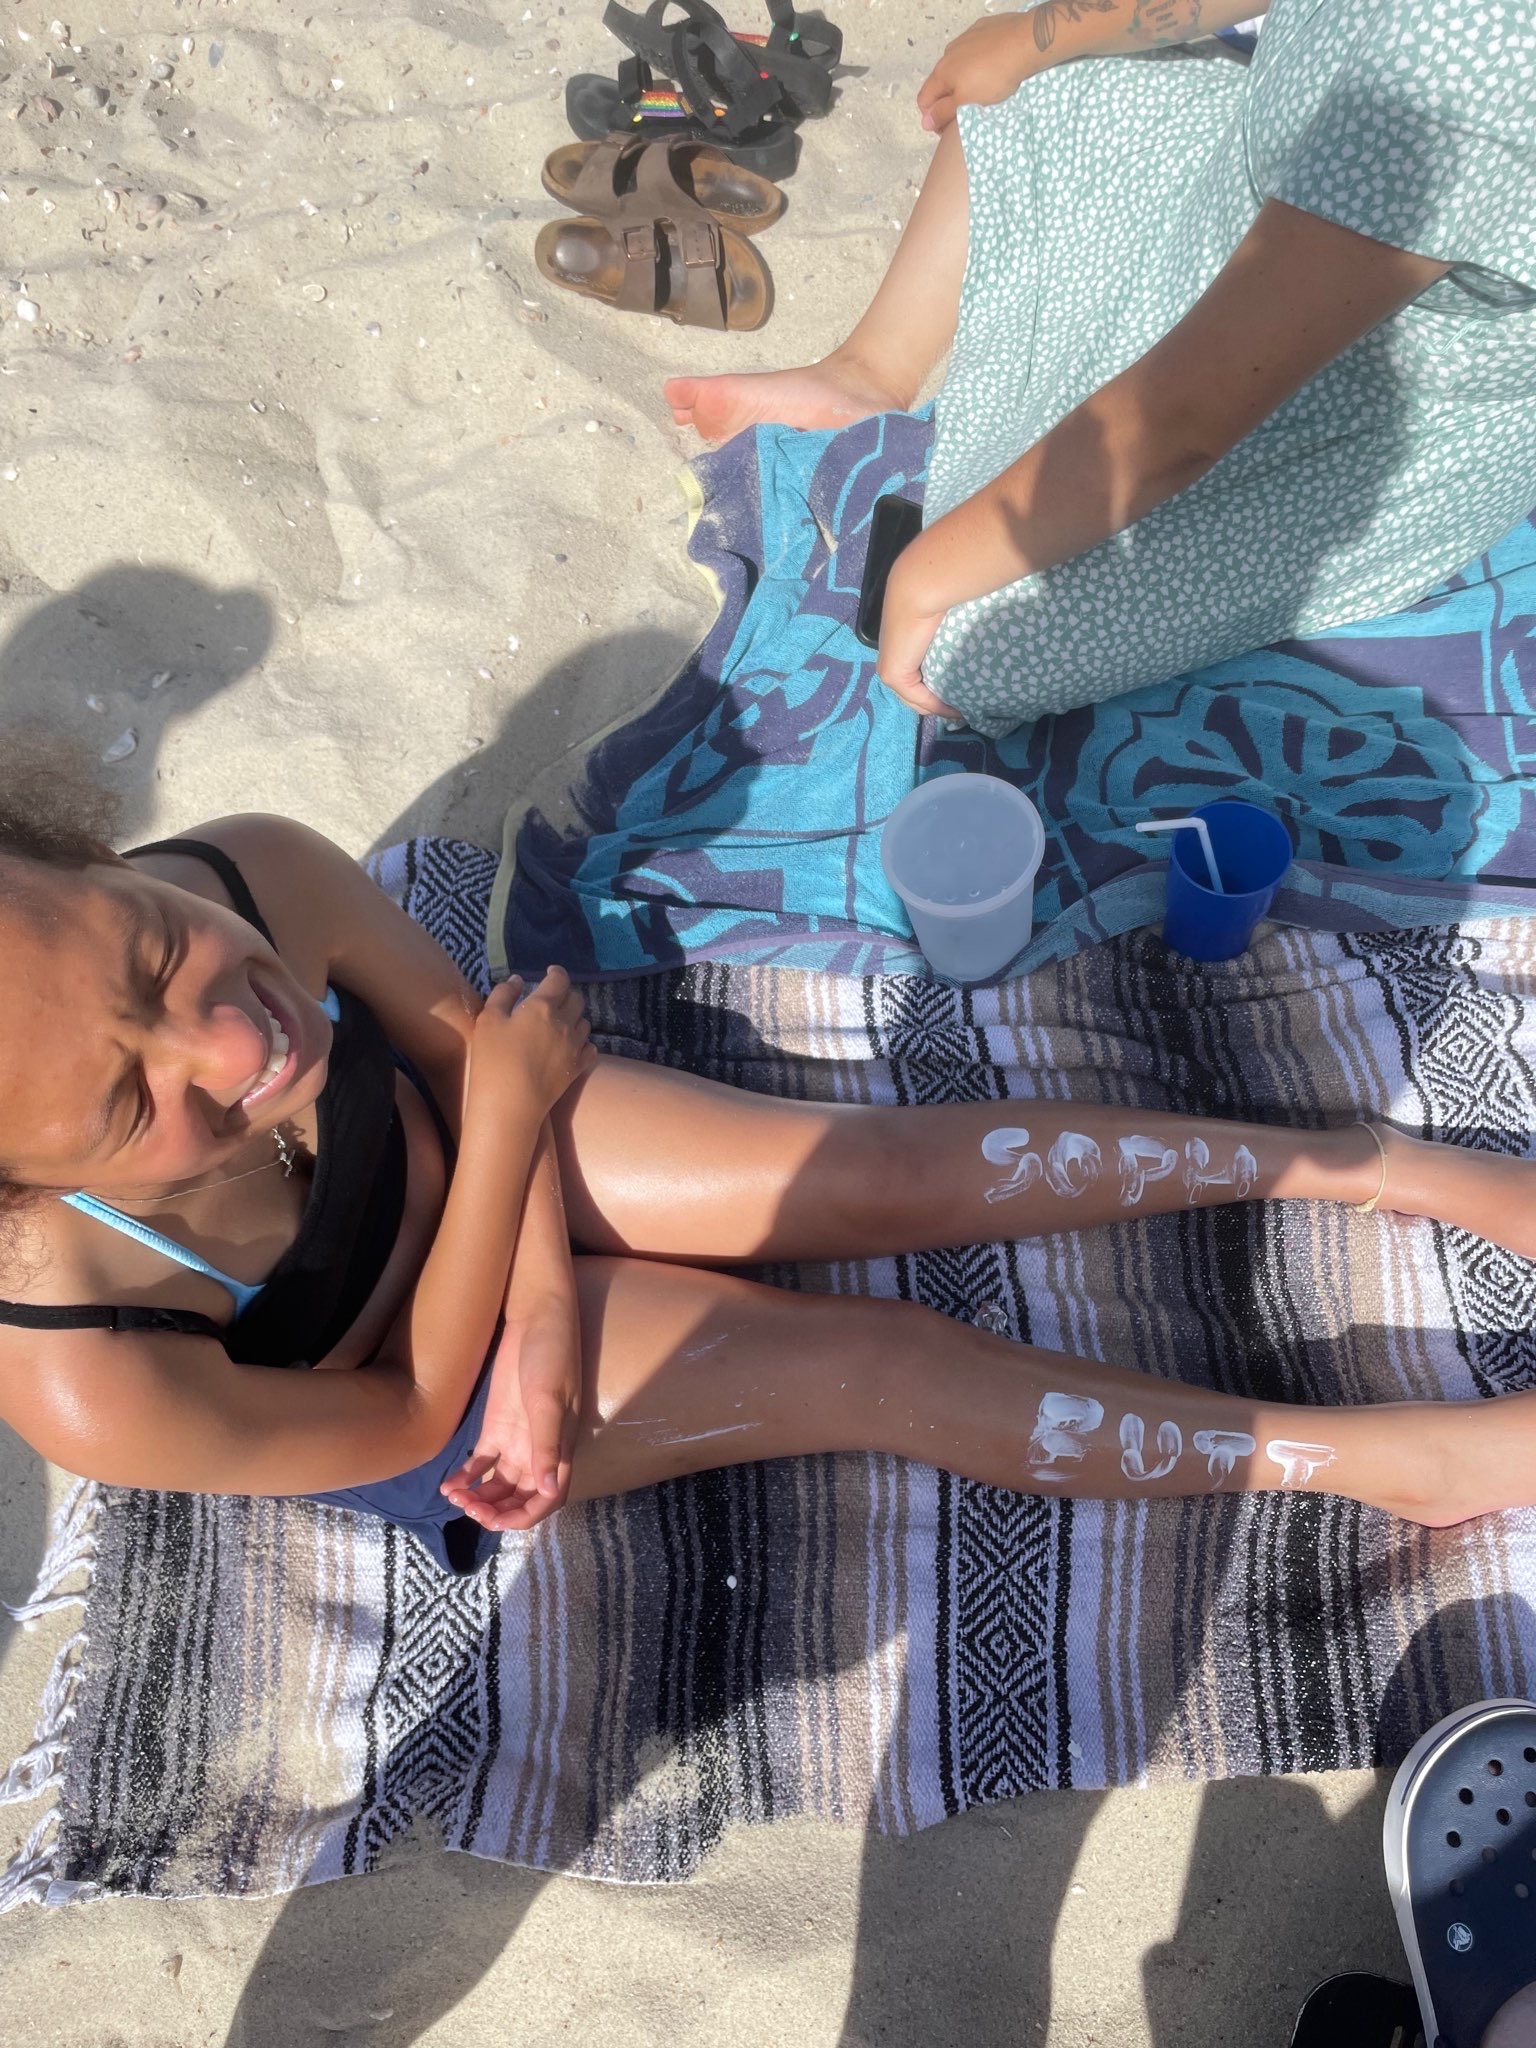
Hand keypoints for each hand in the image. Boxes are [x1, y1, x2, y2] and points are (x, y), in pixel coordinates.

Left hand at [439, 1312, 579, 1532]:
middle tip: (468, 1509)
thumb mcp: (549, 1400)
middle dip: (495, 1510)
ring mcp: (515, 1439)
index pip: (546, 1499)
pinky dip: (467, 1477)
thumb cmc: (552, 1355)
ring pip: (498, 1484)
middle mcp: (537, 1451)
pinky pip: (481, 1463)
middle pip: (518, 1497)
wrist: (536, 1317)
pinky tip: (449, 1485)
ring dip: (479, 1498)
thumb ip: (547, 1444)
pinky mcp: (496, 1426)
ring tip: (455, 1498)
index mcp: (560, 1450)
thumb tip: (548, 1488)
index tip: (495, 1520)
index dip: (523, 1517)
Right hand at [470, 965, 595, 1116]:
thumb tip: (517, 980)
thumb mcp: (488, 1020)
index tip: (550, 972)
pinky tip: (572, 1045)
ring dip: (575, 1018)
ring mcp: (575, 1046)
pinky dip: (583, 1042)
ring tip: (561, 1022)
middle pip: (577, 1000)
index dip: (556, 972)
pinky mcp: (578, 1068)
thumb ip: (502, 995)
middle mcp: (565, 1022)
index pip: (559, 980)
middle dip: (566, 994)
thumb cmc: (494, 1059)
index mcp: (543, 1006)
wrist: (510, 1103)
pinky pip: (590, 1047)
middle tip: (553, 999)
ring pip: (585, 1023)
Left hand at [876, 551, 961, 719]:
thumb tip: (976, 635)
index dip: (936, 691)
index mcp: (901, 646)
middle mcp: (891, 658)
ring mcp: (890, 669)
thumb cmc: (936, 595)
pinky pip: (918, 699)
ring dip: (939, 708)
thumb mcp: (942, 619)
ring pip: (915, 699)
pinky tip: (956, 711)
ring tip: (963, 711)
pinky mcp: (894, 675)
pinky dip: (938, 707)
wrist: (920, 587)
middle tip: (965, 708)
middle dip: (938, 704)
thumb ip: (946, 631)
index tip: (961, 696)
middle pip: (914, 694)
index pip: (915, 678)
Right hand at [916, 14, 1041, 132]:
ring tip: (982, 89)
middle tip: (967, 112)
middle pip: (939, 83)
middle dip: (948, 100)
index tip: (948, 128)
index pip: (924, 100)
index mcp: (941, 73)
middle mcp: (948, 54)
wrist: (1023, 43)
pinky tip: (991, 66)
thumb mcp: (967, 102)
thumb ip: (944, 112)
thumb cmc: (994, 77)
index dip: (932, 118)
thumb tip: (924, 122)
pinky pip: (971, 51)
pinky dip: (975, 63)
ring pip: (956, 66)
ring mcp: (964, 39)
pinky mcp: (981, 30)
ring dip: (962, 81)